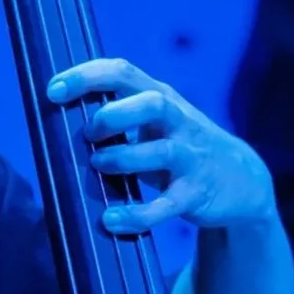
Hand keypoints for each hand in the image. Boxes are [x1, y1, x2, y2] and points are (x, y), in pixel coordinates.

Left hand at [47, 58, 276, 233]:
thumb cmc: (180, 149)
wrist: (241, 181)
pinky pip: (166, 206)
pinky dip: (138, 215)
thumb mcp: (155, 125)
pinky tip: (111, 221)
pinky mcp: (196, 194)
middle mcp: (179, 122)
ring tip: (99, 166)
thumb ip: (118, 120)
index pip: (123, 72)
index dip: (85, 77)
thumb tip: (58, 125)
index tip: (52, 91)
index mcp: (161, 98)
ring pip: (159, 152)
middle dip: (112, 116)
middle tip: (88, 134)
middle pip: (151, 103)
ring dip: (122, 159)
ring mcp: (190, 158)